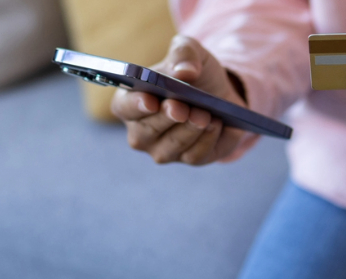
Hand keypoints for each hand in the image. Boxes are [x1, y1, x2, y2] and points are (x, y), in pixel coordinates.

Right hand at [111, 35, 247, 164]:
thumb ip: (184, 53)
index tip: (150, 100)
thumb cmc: (195, 74)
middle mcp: (141, 130)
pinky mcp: (187, 159)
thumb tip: (185, 72)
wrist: (222, 94)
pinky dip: (206, 139)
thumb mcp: (190, 51)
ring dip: (190, 130)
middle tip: (182, 107)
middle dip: (166, 118)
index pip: (123, 107)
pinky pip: (193, 155)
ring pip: (171, 146)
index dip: (135, 105)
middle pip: (146, 131)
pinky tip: (216, 124)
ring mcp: (162, 149)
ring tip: (204, 114)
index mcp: (131, 101)